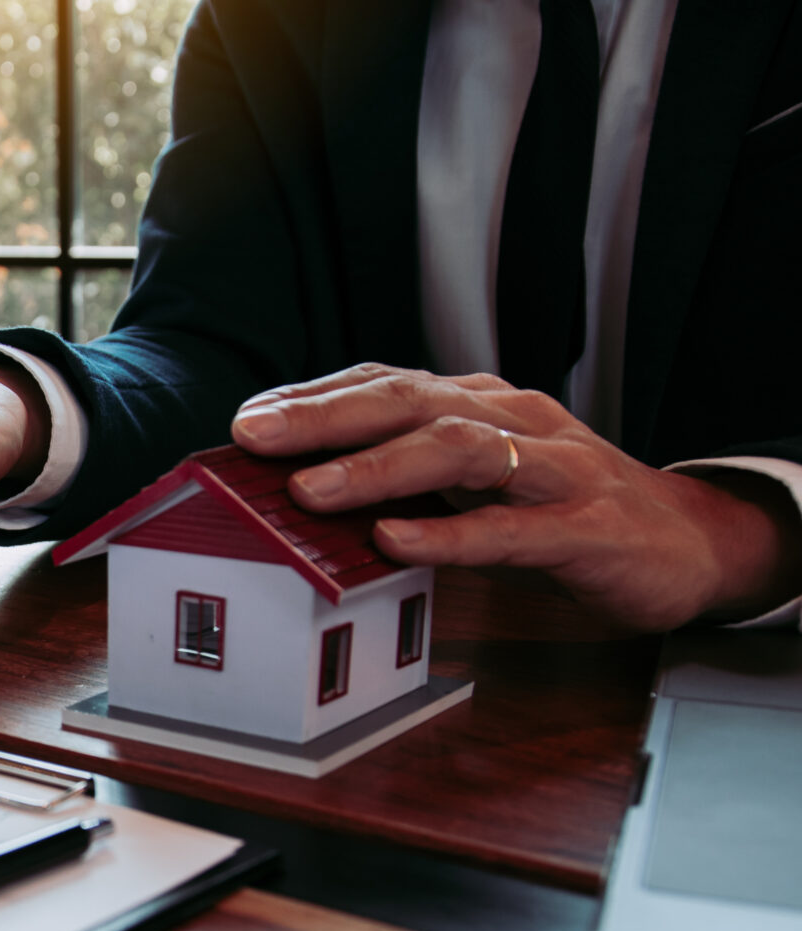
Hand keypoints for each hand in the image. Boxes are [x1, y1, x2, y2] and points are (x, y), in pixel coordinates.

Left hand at [230, 365, 801, 631]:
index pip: (387, 385)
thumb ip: (407, 478)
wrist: (688, 543)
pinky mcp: (588, 528)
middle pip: (411, 403)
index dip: (314, 399)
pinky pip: (513, 528)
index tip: (245, 420)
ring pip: (460, 452)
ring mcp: (557, 470)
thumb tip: (305, 488)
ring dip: (379, 469)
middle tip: (256, 438)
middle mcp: (516, 420)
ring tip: (312, 491)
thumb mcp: (478, 482)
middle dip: (327, 419)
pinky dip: (451, 535)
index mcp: (482, 405)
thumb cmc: (562, 508)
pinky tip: (398, 543)